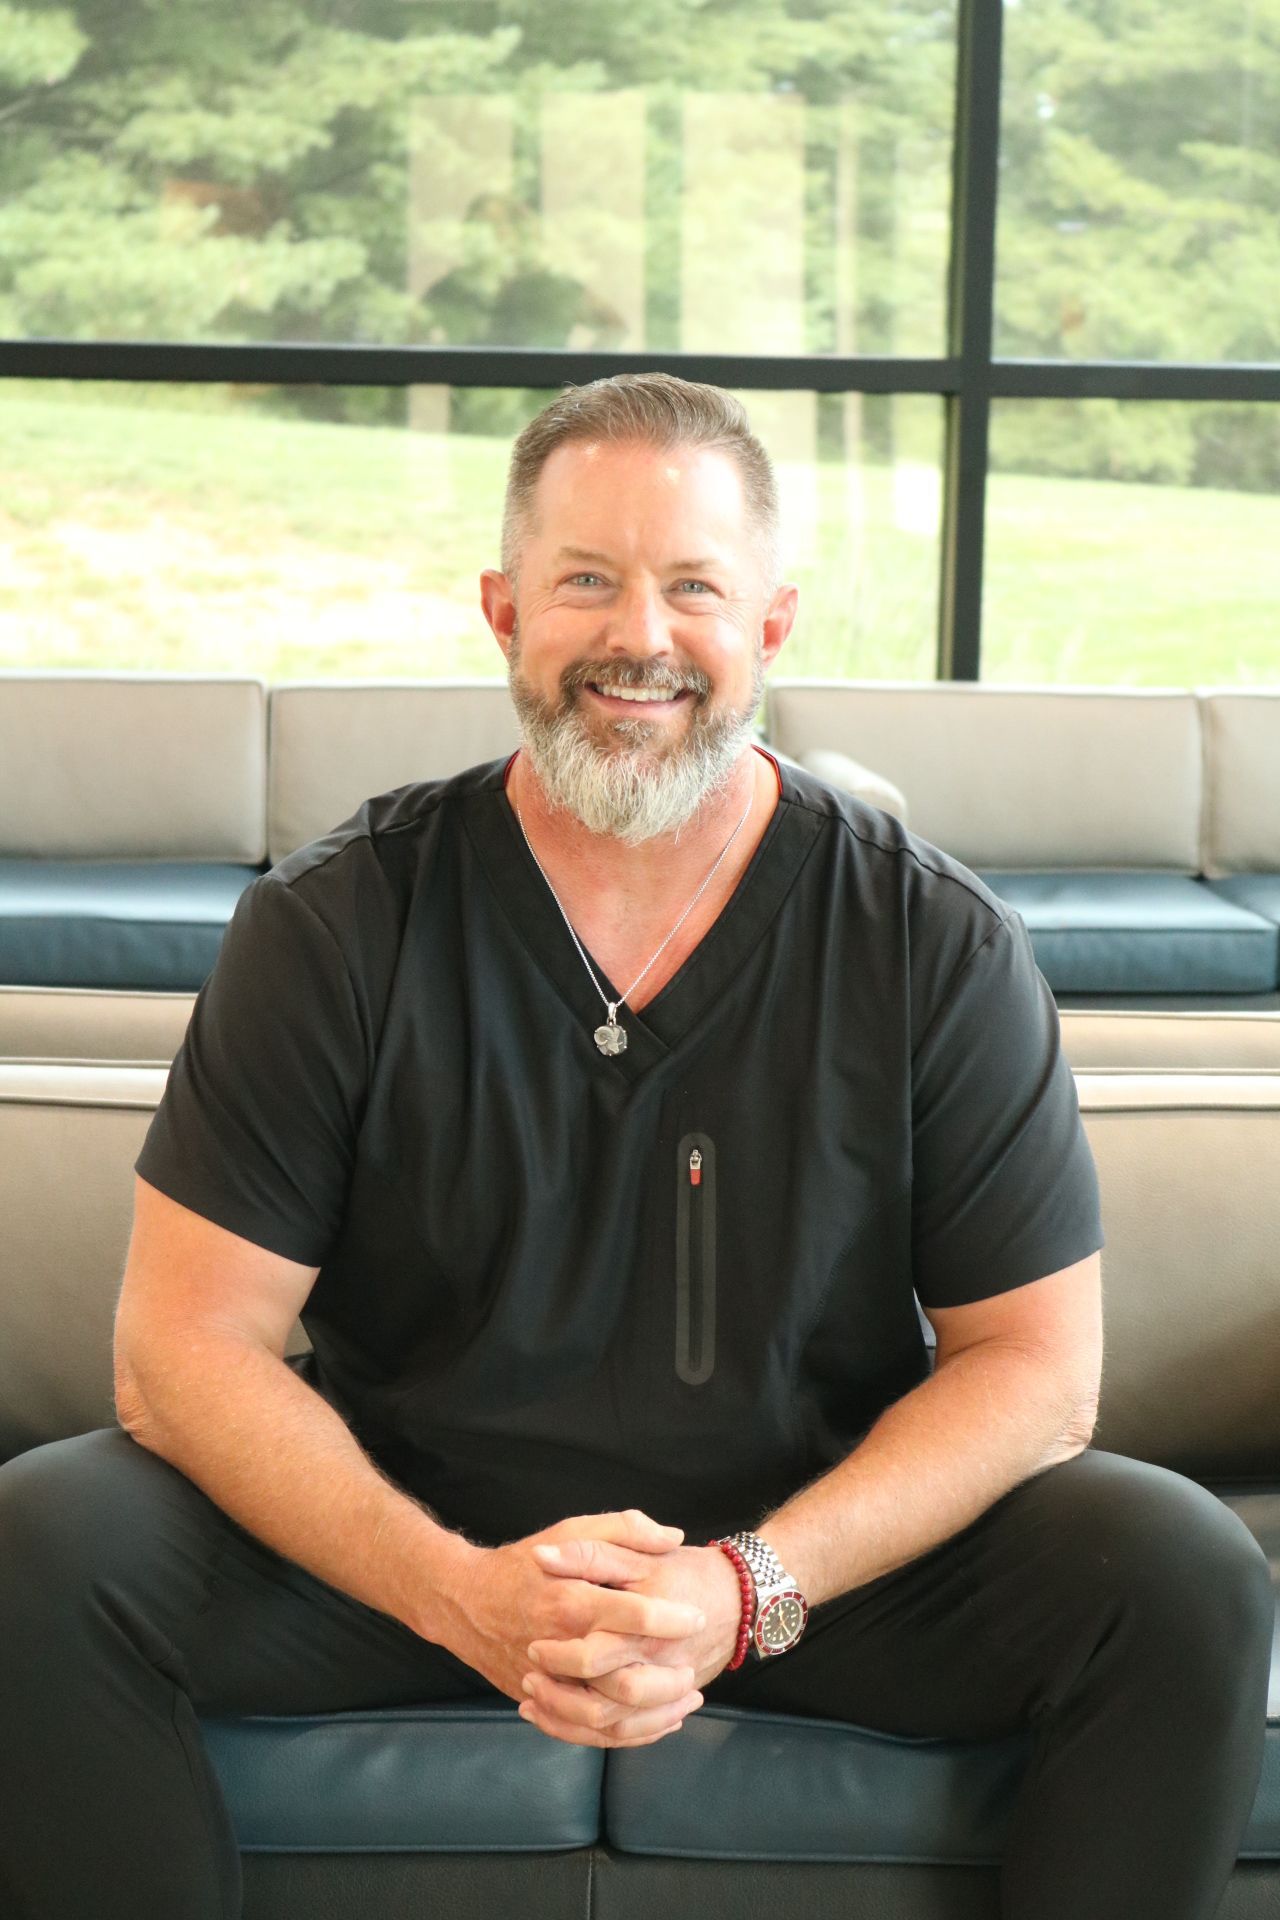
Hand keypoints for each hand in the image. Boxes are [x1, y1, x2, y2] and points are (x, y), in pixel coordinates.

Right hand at [436, 1509, 705, 1747]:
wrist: (466, 1602)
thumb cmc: (524, 1564)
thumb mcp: (571, 1530)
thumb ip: (624, 1530)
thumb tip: (673, 1536)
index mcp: (571, 1600)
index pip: (633, 1616)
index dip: (673, 1619)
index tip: (697, 1617)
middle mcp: (560, 1648)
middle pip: (625, 1681)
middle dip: (670, 1679)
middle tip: (693, 1666)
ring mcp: (549, 1682)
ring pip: (610, 1718)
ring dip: (656, 1715)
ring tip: (686, 1698)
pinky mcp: (542, 1702)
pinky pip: (588, 1733)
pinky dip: (627, 1735)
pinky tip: (656, 1721)